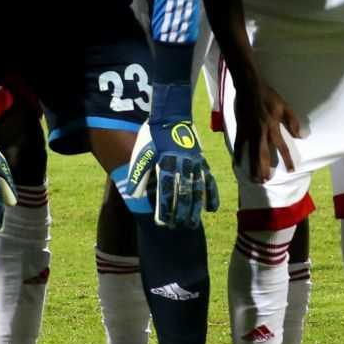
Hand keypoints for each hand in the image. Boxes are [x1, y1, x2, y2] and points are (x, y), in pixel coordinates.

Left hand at [125, 107, 220, 229]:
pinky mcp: (202, 161)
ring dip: (195, 209)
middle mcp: (182, 166)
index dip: (164, 208)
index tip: (162, 223)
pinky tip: (211, 209)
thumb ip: (138, 174)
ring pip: (197, 190)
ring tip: (191, 224)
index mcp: (166, 164)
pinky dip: (211, 195)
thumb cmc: (152, 135)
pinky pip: (209, 180)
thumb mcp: (141, 152)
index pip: (166, 192)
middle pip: (183, 195)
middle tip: (177, 228)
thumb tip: (132, 195)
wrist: (171, 115)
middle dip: (180, 213)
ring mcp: (195, 164)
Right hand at [231, 71, 301, 183]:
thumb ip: (292, 121)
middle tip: (265, 181)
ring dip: (252, 166)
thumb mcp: (284, 107)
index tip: (291, 171)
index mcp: (273, 128)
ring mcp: (250, 131)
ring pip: (252, 152)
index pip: (282, 147)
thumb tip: (301, 136)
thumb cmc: (269, 96)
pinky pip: (239, 143)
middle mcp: (261, 132)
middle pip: (264, 154)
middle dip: (265, 169)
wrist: (250, 87)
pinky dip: (238, 153)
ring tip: (253, 178)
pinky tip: (237, 162)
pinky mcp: (241, 128)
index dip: (287, 159)